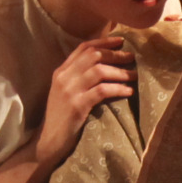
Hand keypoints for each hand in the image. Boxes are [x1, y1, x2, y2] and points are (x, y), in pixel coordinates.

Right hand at [35, 35, 134, 167]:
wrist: (47, 141)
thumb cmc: (61, 119)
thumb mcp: (66, 93)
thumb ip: (78, 78)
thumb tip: (105, 67)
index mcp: (61, 71)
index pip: (83, 48)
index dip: (104, 41)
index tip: (121, 41)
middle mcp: (64, 77)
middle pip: (94, 56)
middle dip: (115, 54)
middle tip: (132, 58)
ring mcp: (69, 90)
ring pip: (99, 71)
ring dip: (120, 72)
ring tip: (134, 76)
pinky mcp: (77, 105)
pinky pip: (102, 91)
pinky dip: (117, 89)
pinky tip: (128, 91)